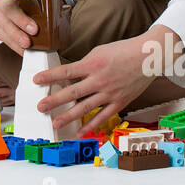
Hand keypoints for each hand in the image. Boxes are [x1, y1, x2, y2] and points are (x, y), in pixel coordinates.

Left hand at [32, 36, 156, 132]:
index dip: (50, 76)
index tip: (36, 80)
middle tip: (40, 107)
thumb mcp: (99, 52)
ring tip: (55, 123)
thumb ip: (85, 64)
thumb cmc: (123, 51)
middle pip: (72, 93)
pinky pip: (102, 116)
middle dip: (54, 101)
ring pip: (85, 108)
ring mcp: (109, 93)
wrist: (148, 56)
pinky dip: (91, 125)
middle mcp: (99, 80)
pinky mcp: (119, 102)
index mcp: (92, 64)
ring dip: (68, 117)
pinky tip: (80, 132)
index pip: (66, 71)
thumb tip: (70, 75)